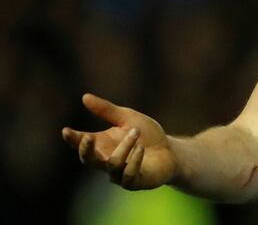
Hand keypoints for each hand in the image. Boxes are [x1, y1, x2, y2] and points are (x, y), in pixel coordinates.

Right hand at [61, 93, 177, 189]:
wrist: (170, 150)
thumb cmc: (146, 134)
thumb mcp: (128, 118)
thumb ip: (106, 110)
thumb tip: (85, 97)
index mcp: (101, 144)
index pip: (81, 143)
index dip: (72, 138)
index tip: (66, 131)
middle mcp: (106, 160)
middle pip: (88, 160)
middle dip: (86, 149)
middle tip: (88, 138)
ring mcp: (118, 173)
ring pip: (112, 163)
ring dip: (124, 146)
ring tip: (135, 131)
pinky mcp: (133, 182)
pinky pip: (128, 174)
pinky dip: (134, 160)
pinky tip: (141, 149)